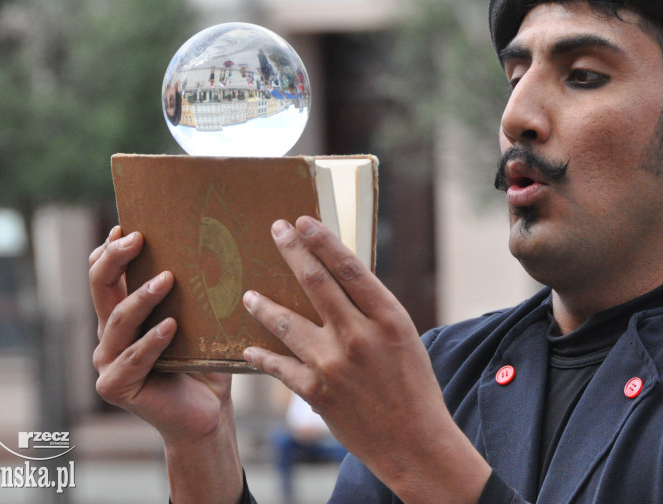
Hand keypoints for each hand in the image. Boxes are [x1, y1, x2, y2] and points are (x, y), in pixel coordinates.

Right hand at [89, 227, 241, 503]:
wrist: (207, 413)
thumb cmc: (204, 361)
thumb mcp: (196, 318)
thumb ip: (190, 289)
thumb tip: (209, 240)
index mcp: (121, 313)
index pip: (103, 274)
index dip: (109, 248)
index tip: (127, 224)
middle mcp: (108, 334)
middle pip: (100, 287)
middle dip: (115, 258)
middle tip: (136, 237)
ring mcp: (108, 361)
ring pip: (117, 321)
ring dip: (141, 297)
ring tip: (167, 278)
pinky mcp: (116, 386)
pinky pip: (133, 358)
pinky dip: (151, 341)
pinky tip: (170, 326)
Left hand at [242, 217, 490, 503]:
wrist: (414, 442)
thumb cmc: (413, 385)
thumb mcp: (404, 336)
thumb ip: (373, 309)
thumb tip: (339, 278)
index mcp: (388, 317)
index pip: (349, 267)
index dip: (322, 241)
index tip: (303, 221)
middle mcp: (359, 336)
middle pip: (316, 283)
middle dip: (292, 252)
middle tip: (276, 231)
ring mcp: (334, 365)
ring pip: (287, 322)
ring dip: (264, 305)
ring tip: (248, 294)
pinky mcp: (316, 392)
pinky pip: (280, 367)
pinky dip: (263, 356)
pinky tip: (249, 349)